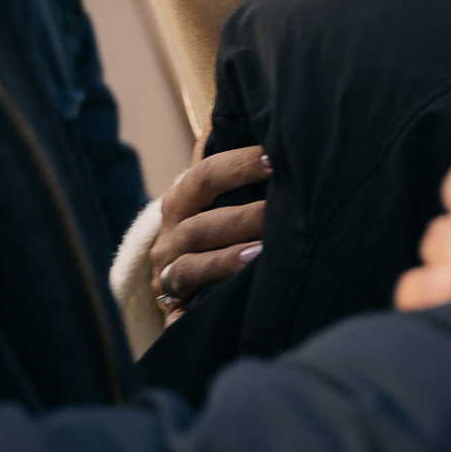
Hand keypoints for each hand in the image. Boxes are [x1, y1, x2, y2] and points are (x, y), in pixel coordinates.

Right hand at [149, 145, 268, 323]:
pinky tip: (219, 309)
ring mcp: (167, 275)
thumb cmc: (216, 225)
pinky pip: (179, 315)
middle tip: (282, 211)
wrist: (182, 275)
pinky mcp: (172, 309)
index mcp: (181, 202)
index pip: (206, 176)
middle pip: (201, 226)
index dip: (241, 165)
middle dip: (244, 218)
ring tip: (261, 254)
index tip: (276, 159)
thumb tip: (275, 135)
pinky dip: (191, 315)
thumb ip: (239, 173)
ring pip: (190, 268)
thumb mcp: (218, 197)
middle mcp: (170, 238)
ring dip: (227, 261)